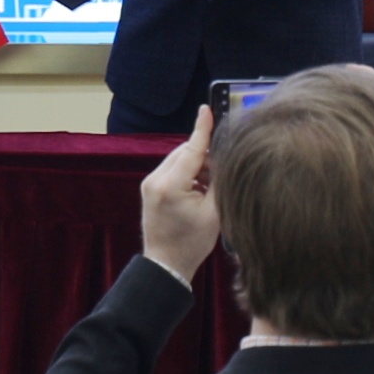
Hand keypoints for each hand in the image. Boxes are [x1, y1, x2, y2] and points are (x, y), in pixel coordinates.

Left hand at [139, 103, 220, 279]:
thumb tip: (224, 158)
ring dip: (196, 166)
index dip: (201, 129)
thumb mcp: (214, 213)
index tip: (205, 109)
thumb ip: (219, 182)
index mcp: (171, 186)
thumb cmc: (192, 243)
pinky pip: (172, 169)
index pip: (191, 150)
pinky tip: (198, 190)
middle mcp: (155, 179)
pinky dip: (187, 173)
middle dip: (204, 157)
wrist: (166, 264)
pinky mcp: (150, 187)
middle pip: (185, 153)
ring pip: (179, 160)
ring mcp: (150, 183)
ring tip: (209, 188)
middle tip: (221, 175)